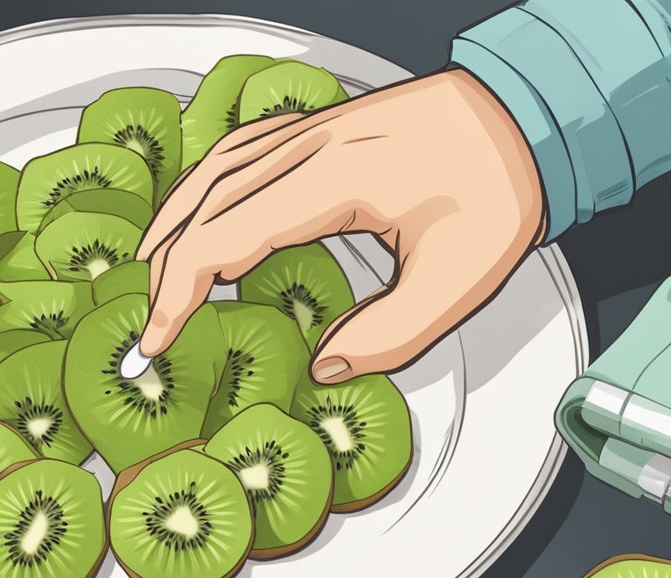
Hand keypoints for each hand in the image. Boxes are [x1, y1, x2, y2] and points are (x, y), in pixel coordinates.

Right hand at [137, 69, 544, 384]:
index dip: (181, 291)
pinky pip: (236, 153)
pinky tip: (194, 213)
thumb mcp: (461, 278)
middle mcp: (307, 148)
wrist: (523, 117)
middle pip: (205, 207)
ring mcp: (306, 132)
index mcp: (334, 181)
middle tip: (150, 328)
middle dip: (166, 272)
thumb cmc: (498, 189)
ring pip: (212, 173)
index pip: (226, 236)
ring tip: (147, 273)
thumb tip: (323, 368)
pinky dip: (201, 189)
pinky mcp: (314, 130)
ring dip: (172, 224)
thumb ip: (391, 334)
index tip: (157, 339)